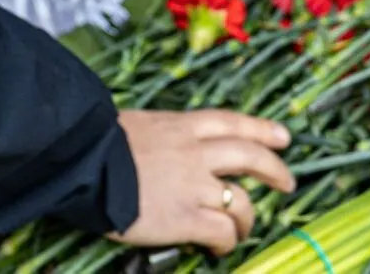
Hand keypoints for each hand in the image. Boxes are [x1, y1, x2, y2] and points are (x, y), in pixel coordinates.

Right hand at [110, 109, 295, 255]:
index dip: (260, 129)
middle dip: (275, 170)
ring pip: (242, 202)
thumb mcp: (134, 126)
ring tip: (244, 229)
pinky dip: (226, 242)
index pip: (230, 123)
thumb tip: (161, 148)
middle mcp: (195, 153)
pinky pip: (223, 232)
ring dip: (248, 219)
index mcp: (179, 126)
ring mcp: (195, 186)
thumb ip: (158, 137)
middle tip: (286, 182)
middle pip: (250, 157)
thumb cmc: (95, 144)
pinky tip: (217, 248)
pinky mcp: (188, 217)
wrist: (83, 163)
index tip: (281, 136)